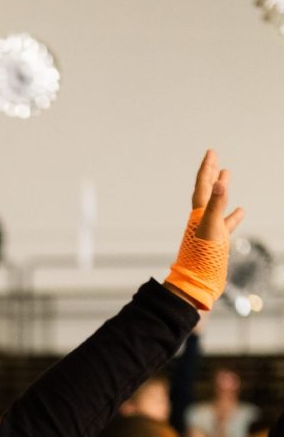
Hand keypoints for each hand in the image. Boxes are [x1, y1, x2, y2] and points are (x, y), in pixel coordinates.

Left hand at [165, 151, 243, 310]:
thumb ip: (216, 206)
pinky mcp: (216, 242)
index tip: (211, 152)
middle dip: (212, 174)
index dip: (207, 168)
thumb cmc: (201, 258)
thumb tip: (221, 182)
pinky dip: (233, 216)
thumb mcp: (211, 228)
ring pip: (217, 205)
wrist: (195, 284)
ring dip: (223, 191)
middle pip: (207, 191)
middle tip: (215, 158)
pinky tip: (241, 211)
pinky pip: (226, 224)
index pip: (203, 185)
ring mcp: (210, 230)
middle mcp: (202, 219)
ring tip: (227, 177)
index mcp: (199, 214)